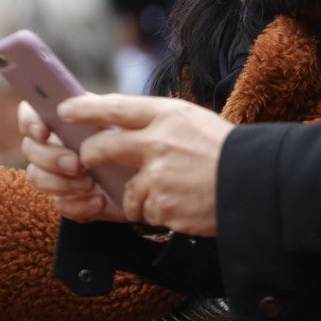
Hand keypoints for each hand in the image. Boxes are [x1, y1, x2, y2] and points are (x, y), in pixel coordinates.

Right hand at [18, 100, 128, 223]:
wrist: (157, 175)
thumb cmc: (139, 140)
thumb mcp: (125, 120)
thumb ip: (98, 109)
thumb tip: (68, 105)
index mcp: (65, 121)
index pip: (31, 115)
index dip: (30, 122)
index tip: (43, 132)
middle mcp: (56, 145)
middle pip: (31, 149)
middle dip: (50, 158)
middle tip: (77, 164)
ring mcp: (59, 174)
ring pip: (38, 177)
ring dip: (61, 183)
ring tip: (91, 184)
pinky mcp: (70, 199)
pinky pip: (60, 205)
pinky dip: (78, 205)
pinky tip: (99, 201)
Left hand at [59, 95, 232, 236]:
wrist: (255, 182)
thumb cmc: (225, 151)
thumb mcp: (192, 120)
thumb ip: (158, 122)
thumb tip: (120, 124)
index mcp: (167, 115)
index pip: (115, 107)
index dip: (85, 109)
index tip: (65, 111)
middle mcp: (158, 142)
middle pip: (101, 148)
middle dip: (89, 157)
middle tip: (88, 161)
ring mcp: (158, 176)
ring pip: (127, 191)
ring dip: (141, 197)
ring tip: (173, 192)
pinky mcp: (162, 205)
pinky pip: (147, 213)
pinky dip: (160, 213)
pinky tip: (184, 205)